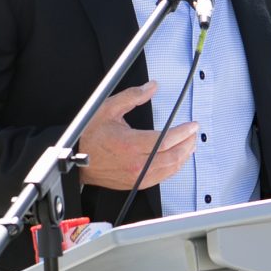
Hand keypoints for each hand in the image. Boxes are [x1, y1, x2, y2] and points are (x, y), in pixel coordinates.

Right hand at [77, 81, 196, 189]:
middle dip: (188, 144)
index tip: (192, 126)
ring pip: (169, 169)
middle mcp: (135, 163)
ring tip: (190, 145)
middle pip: (172, 156)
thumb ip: (132, 96)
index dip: (183, 133)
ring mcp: (137, 176)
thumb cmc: (90, 136)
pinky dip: (173, 167)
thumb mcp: (108, 109)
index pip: (165, 140)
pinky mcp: (136, 183)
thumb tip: (151, 87)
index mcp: (130, 144)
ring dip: (184, 156)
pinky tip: (177, 159)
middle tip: (194, 134)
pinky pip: (162, 178)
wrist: (76, 159)